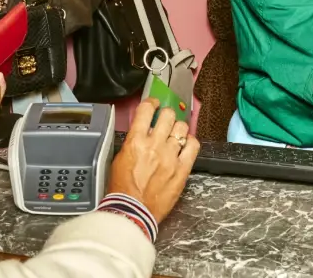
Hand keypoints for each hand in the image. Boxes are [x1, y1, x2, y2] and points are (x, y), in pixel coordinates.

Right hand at [107, 99, 199, 223]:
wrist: (132, 211)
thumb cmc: (123, 189)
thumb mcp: (119, 159)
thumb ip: (132, 142)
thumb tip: (141, 133)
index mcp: (135, 141)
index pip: (147, 110)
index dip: (152, 103)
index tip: (154, 104)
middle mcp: (155, 145)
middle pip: (168, 115)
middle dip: (167, 114)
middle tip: (165, 119)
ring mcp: (171, 157)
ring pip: (182, 128)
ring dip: (178, 128)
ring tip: (176, 134)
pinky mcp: (182, 170)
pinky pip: (194, 146)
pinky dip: (191, 142)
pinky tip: (186, 145)